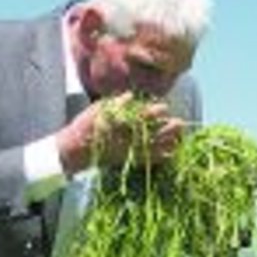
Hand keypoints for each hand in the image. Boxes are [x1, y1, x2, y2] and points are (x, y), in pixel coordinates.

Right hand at [57, 99, 185, 176]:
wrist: (75, 150)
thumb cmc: (85, 126)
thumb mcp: (97, 109)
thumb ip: (115, 103)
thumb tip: (130, 96)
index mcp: (120, 123)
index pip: (141, 117)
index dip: (154, 113)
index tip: (165, 108)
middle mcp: (126, 138)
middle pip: (152, 133)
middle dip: (167, 128)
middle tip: (180, 123)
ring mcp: (128, 151)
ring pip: (153, 147)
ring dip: (168, 142)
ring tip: (181, 136)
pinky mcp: (128, 160)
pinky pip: (148, 160)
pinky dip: (160, 157)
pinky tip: (172, 153)